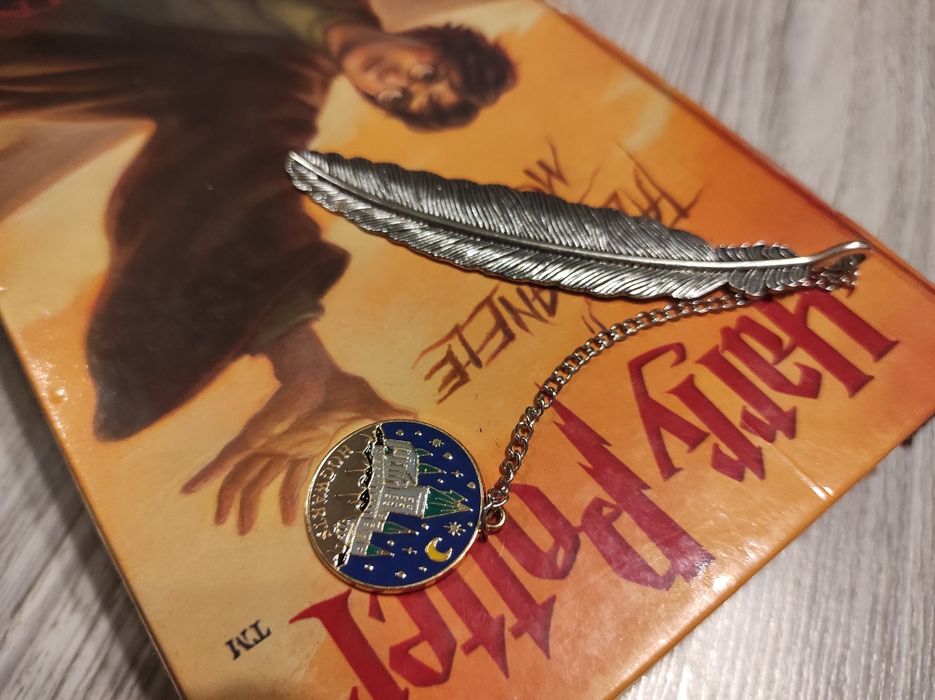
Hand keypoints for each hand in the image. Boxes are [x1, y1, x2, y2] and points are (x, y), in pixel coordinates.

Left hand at [182, 324, 408, 533]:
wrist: (319, 369)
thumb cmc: (338, 385)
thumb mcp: (367, 405)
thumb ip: (386, 415)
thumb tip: (418, 416)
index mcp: (301, 446)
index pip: (291, 478)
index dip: (288, 500)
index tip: (289, 523)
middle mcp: (279, 449)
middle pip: (258, 482)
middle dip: (248, 507)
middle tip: (241, 531)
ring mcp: (264, 444)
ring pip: (241, 478)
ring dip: (229, 500)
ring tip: (220, 523)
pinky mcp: (253, 438)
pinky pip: (227, 461)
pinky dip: (208, 475)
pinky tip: (189, 490)